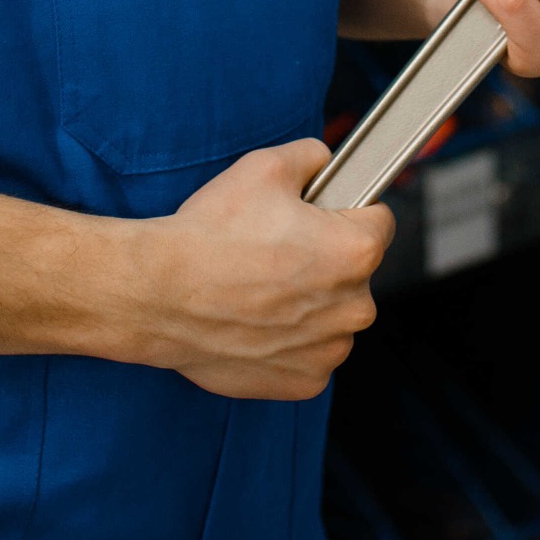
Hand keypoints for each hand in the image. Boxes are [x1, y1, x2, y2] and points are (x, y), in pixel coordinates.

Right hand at [125, 140, 391, 399]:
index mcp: (356, 252)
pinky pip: (310, 353)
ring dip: (309, 304)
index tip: (320, 215)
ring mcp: (330, 350)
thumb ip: (312, 157)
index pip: (380, 222)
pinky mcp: (304, 381)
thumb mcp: (265, 167)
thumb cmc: (211, 233)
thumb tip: (325, 162)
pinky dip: (288, 342)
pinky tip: (253, 322)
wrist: (159, 294)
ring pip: (333, 316)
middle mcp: (355, 307)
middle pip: (356, 273)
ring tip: (258, 288)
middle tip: (275, 250)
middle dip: (326, 260)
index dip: (346, 211)